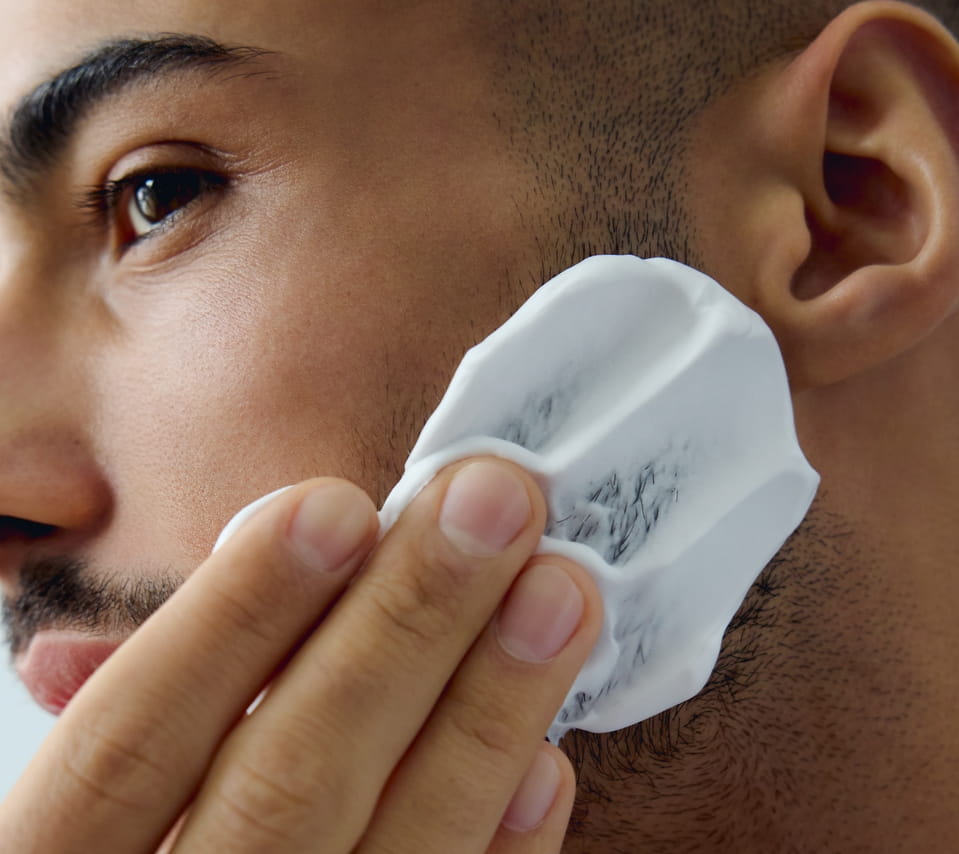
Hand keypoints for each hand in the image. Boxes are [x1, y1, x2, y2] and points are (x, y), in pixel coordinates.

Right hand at [0, 458, 601, 852]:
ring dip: (486, 708)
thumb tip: (166, 589)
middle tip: (490, 500)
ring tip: (558, 588)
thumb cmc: (154, 847)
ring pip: (399, 848)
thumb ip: (130, 717)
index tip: (337, 507)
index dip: (232, 617)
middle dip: (401, 623)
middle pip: (285, 781)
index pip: (125, 743)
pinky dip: (504, 846)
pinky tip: (547, 758)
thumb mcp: (93, 812)